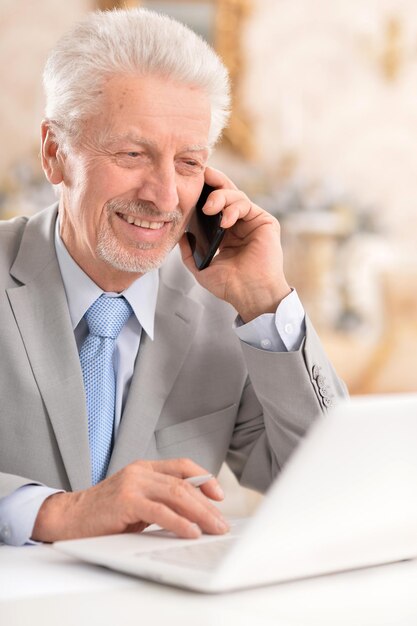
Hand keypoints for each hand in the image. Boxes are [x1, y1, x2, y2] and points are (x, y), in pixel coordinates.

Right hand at [31, 458, 227, 542]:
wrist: (69, 517)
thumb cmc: (104, 513)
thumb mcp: (137, 500)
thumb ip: (159, 499)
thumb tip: (194, 513)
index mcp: (144, 468)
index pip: (182, 466)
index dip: (204, 478)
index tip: (219, 496)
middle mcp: (140, 471)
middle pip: (183, 483)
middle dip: (207, 504)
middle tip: (221, 523)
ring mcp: (133, 484)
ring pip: (177, 494)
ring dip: (200, 513)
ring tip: (214, 528)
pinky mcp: (126, 501)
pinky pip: (160, 511)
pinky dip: (179, 522)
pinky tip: (191, 532)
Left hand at [179, 166, 290, 322]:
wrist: (249, 294)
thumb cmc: (229, 285)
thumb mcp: (201, 267)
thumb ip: (189, 251)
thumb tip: (180, 234)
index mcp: (224, 233)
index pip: (213, 206)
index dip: (202, 193)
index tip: (188, 184)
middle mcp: (239, 225)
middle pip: (225, 193)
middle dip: (212, 183)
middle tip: (198, 179)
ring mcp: (251, 222)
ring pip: (235, 195)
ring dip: (220, 197)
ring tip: (208, 209)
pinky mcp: (264, 222)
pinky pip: (246, 204)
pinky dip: (233, 208)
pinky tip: (225, 221)